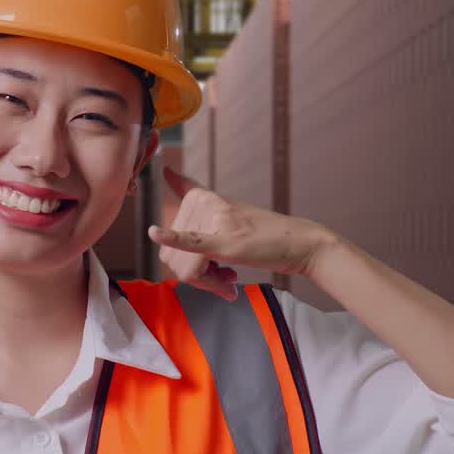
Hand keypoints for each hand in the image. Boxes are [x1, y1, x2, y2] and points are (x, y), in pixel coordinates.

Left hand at [148, 166, 338, 299]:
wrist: (298, 244)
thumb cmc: (261, 233)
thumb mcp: (225, 209)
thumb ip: (193, 191)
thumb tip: (164, 169)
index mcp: (199, 197)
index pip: (171, 243)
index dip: (187, 263)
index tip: (212, 267)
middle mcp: (204, 203)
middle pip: (175, 259)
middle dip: (198, 277)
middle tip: (226, 277)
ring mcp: (215, 220)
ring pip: (188, 269)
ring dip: (208, 283)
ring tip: (231, 278)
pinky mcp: (226, 240)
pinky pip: (192, 244)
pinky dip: (173, 240)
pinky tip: (156, 233)